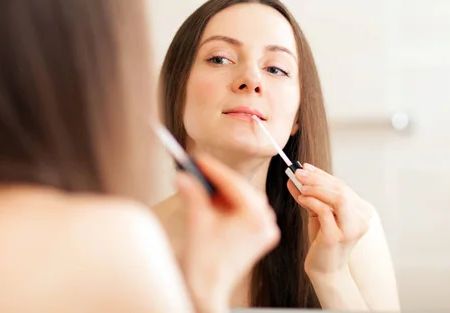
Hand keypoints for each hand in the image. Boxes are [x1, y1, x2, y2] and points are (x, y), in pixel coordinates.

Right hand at [175, 155, 279, 312]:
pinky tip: (213, 202)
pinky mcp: (258, 236)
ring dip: (223, 191)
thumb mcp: (197, 220)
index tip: (199, 158)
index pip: (233, 183)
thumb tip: (184, 175)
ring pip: (243, 198)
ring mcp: (264, 230)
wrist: (207, 290)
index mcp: (255, 218)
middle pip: (240, 189)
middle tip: (197, 168)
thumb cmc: (204, 262)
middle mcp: (265, 223)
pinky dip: (229, 204)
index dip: (213, 168)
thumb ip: (193, 192)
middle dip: (218, 179)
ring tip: (203, 186)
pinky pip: (245, 210)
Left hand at [287, 163, 373, 276]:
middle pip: (341, 189)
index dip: (323, 175)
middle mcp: (362, 220)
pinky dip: (312, 201)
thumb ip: (310, 195)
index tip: (305, 167)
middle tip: (298, 172)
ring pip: (339, 198)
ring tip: (301, 187)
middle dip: (317, 178)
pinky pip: (325, 211)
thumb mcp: (318, 213)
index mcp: (361, 212)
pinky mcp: (337, 237)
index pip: (342, 186)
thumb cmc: (322, 240)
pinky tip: (301, 199)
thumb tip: (294, 176)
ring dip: (317, 189)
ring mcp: (351, 229)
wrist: (324, 269)